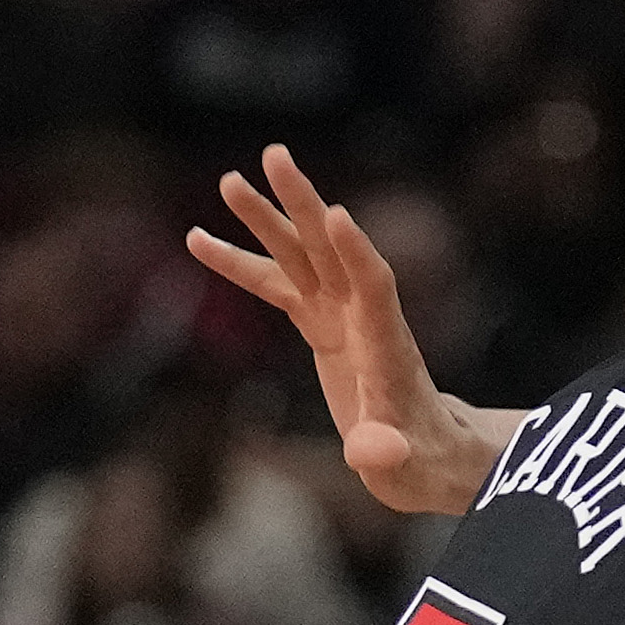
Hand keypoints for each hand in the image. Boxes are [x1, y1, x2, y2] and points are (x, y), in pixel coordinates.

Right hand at [190, 142, 477, 517]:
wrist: (428, 458)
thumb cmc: (421, 463)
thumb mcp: (405, 468)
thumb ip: (386, 455)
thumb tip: (373, 453)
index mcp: (387, 347)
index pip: (376, 288)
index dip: (357, 254)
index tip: (337, 216)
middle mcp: (365, 320)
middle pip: (332, 251)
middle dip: (305, 206)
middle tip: (276, 155)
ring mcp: (342, 318)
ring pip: (301, 256)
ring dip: (267, 219)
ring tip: (230, 180)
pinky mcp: (322, 326)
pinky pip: (278, 284)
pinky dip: (242, 263)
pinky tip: (196, 238)